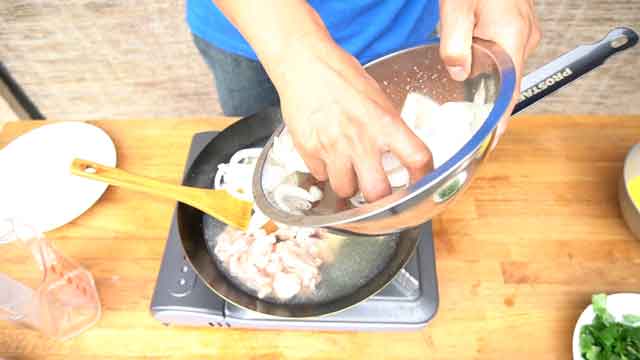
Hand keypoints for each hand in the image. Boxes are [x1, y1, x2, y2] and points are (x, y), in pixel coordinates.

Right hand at [271, 39, 432, 201]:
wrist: (304, 64)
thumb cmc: (340, 76)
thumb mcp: (376, 98)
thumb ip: (387, 127)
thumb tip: (397, 151)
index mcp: (384, 122)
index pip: (417, 158)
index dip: (424, 177)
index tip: (422, 182)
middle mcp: (360, 139)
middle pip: (377, 193)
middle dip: (379, 197)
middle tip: (378, 190)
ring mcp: (332, 148)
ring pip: (345, 190)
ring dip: (348, 185)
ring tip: (348, 170)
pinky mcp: (308, 151)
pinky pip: (320, 175)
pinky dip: (325, 171)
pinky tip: (326, 155)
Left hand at [439, 0, 541, 134]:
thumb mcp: (456, 8)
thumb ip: (455, 43)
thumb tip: (458, 73)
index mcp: (512, 37)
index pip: (511, 92)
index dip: (501, 119)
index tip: (491, 139)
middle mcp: (524, 35)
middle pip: (507, 80)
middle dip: (486, 96)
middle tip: (464, 116)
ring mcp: (523, 28)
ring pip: (504, 63)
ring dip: (485, 74)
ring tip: (463, 87)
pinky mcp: (517, 21)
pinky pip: (504, 48)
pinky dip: (488, 57)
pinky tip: (470, 56)